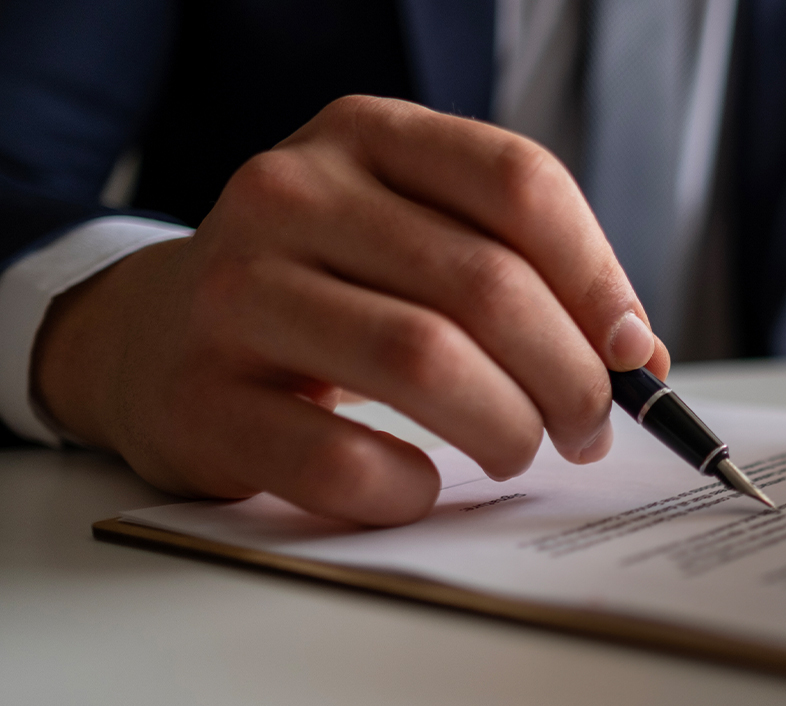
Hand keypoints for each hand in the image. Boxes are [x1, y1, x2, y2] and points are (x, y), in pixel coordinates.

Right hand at [34, 95, 668, 525]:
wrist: (148, 337)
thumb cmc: (317, 292)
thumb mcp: (408, 239)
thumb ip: (520, 274)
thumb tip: (637, 354)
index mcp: (364, 137)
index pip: (518, 182)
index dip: (598, 275)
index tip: (629, 349)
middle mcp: (291, 195)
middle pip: (485, 284)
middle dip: (568, 376)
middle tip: (585, 427)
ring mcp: (235, 292)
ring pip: (423, 361)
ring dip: (505, 428)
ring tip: (518, 450)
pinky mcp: (200, 398)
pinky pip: (342, 459)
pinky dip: (409, 487)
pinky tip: (418, 484)